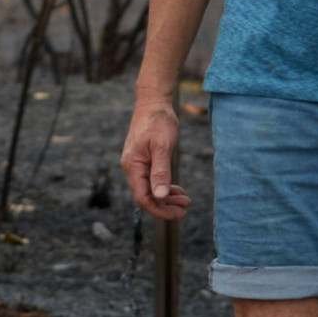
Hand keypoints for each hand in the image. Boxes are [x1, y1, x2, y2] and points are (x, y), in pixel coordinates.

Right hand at [120, 98, 191, 222]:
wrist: (153, 102)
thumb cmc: (158, 121)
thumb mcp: (163, 146)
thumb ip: (161, 172)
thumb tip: (160, 196)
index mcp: (133, 166)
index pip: (143, 198)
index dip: (159, 210)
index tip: (178, 214)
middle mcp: (131, 168)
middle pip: (146, 197)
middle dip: (165, 206)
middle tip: (185, 208)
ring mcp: (136, 165)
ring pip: (150, 190)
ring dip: (166, 198)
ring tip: (185, 201)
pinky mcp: (143, 161)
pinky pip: (152, 180)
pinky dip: (165, 187)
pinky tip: (177, 190)